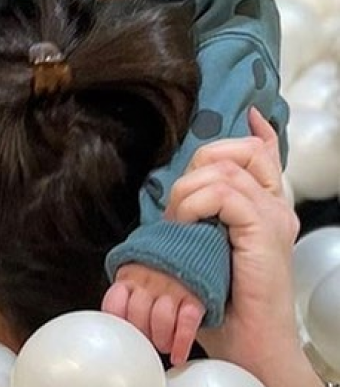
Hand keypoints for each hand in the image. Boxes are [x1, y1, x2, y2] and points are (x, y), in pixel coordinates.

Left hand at [103, 263, 202, 364]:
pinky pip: (187, 322)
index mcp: (130, 279)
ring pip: (161, 317)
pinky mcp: (195, 299)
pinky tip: (177, 355)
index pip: (115, 302)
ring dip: (160, 339)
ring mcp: (173, 290)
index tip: (121, 334)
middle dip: (140, 333)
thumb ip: (124, 298)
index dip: (117, 321)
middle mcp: (150, 283)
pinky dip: (182, 342)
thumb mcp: (134, 279)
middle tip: (145, 343)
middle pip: (137, 312)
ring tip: (162, 346)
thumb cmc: (156, 275)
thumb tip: (112, 325)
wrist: (190, 250)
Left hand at [174, 109, 305, 377]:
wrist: (247, 340)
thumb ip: (202, 215)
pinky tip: (188, 225)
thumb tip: (188, 185)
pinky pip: (224, 193)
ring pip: (223, 170)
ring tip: (181, 224)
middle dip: (197, 166)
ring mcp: (273, 216)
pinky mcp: (264, 230)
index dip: (252, 134)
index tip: (248, 116)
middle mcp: (275, 206)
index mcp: (266, 208)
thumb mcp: (204, 247)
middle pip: (238, 152)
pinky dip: (196, 204)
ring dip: (187, 192)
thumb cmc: (221, 300)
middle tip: (182, 207)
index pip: (263, 155)